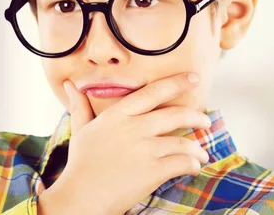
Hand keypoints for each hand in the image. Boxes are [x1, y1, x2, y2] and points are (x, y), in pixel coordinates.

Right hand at [37, 73, 210, 214]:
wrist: (82, 195)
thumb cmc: (81, 162)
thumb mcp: (80, 129)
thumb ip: (80, 105)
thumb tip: (69, 85)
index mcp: (118, 115)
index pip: (152, 92)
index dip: (175, 83)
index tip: (192, 78)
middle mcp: (134, 128)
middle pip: (174, 115)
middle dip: (195, 117)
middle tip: (205, 120)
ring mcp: (145, 150)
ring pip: (183, 142)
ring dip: (197, 148)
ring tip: (201, 152)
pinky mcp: (153, 171)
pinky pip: (182, 163)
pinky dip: (192, 164)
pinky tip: (193, 167)